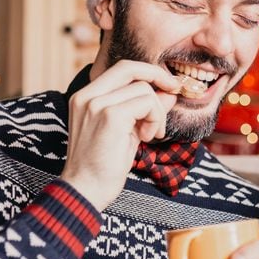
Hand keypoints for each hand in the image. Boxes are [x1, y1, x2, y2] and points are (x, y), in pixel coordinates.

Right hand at [60, 60, 180, 210]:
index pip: (120, 70)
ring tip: (148, 134)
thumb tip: (168, 92)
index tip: (166, 86)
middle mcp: (87, 96)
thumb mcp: (126, 131)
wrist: (85, 191)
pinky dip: (155, 119)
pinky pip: (146, 104)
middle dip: (158, 75)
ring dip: (156, 112)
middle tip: (173, 91)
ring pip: (143, 89)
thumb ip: (144, 109)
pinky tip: (146, 137)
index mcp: (85, 97)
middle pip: (129, 67)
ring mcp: (96, 104)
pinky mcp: (110, 116)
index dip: (147, 73)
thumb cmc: (103, 166)